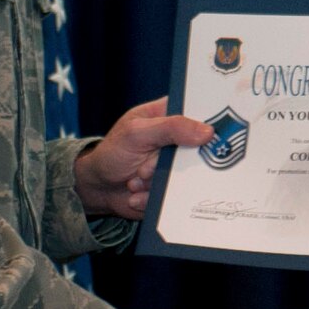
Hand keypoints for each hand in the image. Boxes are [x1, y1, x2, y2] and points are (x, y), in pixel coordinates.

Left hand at [75, 97, 213, 217]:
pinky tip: (136, 192)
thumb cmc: (112, 152)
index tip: (209, 136)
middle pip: (199, 148)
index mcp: (170, 115)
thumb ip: (170, 128)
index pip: (200, 112)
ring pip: (188, 175)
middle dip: (172, 163)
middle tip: (145, 168)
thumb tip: (207, 131)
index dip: (209, 123)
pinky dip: (152, 196)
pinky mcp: (174, 187)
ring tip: (135, 179)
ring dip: (158, 181)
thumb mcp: (136, 133)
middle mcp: (178, 140)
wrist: (98, 188)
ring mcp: (177, 164)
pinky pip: (177, 195)